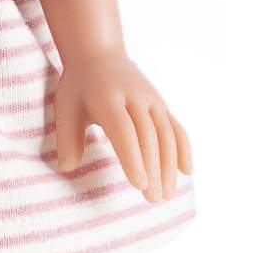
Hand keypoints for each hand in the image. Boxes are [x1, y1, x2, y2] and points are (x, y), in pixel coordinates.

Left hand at [51, 48, 192, 202]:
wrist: (99, 53)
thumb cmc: (78, 86)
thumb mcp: (65, 107)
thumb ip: (67, 138)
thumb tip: (67, 167)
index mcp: (108, 98)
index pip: (125, 132)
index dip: (133, 158)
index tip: (139, 184)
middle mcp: (135, 98)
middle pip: (149, 137)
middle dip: (153, 170)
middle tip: (153, 199)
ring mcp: (152, 100)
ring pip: (166, 135)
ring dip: (169, 166)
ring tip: (166, 194)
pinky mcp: (161, 104)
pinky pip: (176, 128)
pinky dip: (183, 149)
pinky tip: (186, 171)